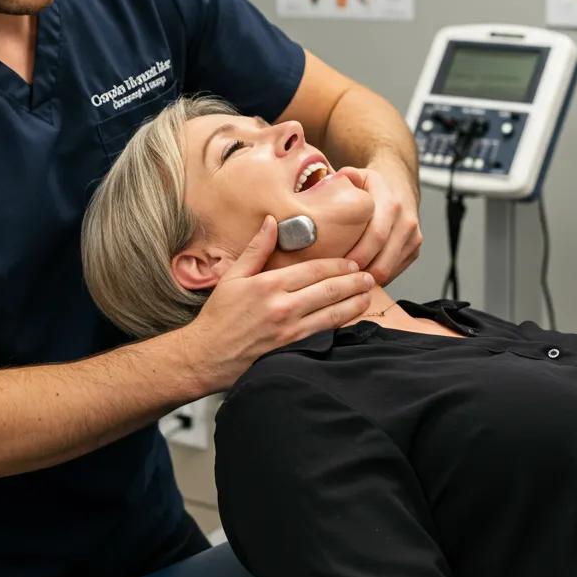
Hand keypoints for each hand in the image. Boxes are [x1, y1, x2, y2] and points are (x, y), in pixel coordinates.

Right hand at [181, 216, 374, 390]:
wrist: (207, 355)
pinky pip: (324, 334)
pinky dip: (341, 325)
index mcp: (269, 285)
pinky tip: (351, 319)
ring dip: (354, 303)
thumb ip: (256, 249)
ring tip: (367, 295)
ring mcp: (290, 330)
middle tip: (368, 277)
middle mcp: (283, 307)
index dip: (337, 266)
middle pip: (329, 290)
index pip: (314, 270)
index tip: (351, 263)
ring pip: (332, 313)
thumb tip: (272, 222)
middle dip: (352, 282)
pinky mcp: (292, 349)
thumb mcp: (232, 277)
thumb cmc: (219, 316)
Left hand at [337, 163, 421, 285]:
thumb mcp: (359, 175)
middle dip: (362, 273)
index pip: (376, 235)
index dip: (359, 254)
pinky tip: (361, 276)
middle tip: (342, 280)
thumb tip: (337, 178)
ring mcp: (413, 236)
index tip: (341, 264)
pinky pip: (396, 270)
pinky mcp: (415, 248)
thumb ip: (346, 177)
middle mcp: (406, 221)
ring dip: (370, 278)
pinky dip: (379, 277)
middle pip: (384, 258)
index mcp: (391, 203)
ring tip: (348, 281)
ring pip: (391, 268)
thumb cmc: (372, 185)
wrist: (399, 184)